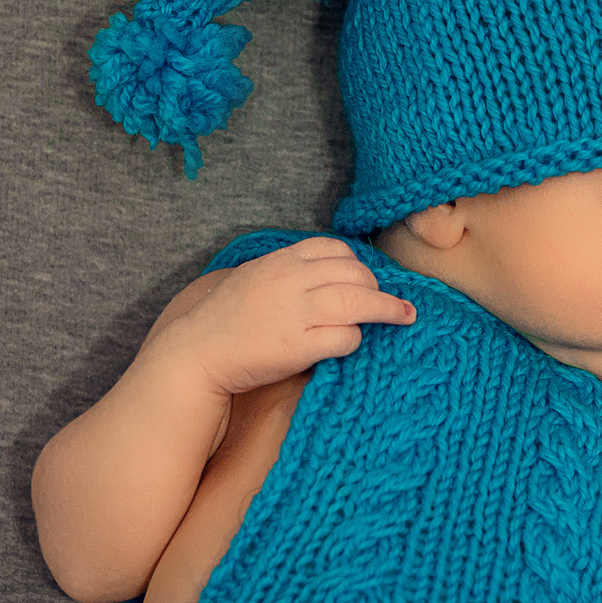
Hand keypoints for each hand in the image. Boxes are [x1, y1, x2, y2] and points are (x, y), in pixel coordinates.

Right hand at [150, 237, 417, 396]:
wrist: (196, 354)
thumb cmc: (225, 322)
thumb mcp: (254, 280)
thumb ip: (287, 274)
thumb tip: (325, 278)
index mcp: (281, 261)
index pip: (334, 249)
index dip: (357, 263)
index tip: (366, 278)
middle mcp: (292, 280)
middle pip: (355, 273)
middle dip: (377, 287)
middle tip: (389, 302)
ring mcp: (297, 312)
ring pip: (360, 301)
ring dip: (387, 309)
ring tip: (404, 316)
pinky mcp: (300, 346)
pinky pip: (345, 337)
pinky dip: (355, 340)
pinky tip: (353, 344)